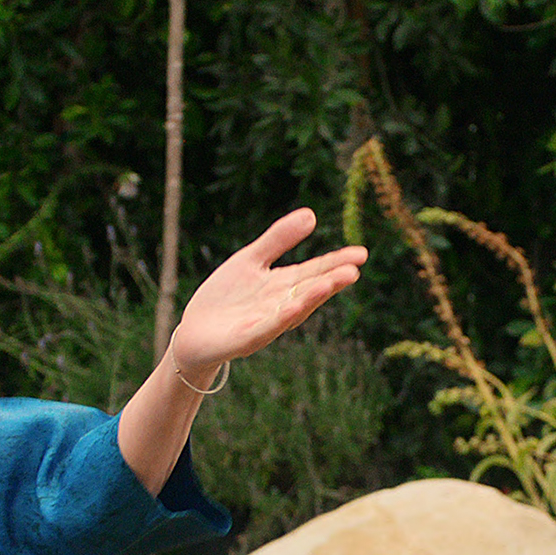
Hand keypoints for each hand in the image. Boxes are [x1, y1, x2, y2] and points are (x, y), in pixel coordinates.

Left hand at [166, 207, 367, 373]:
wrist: (194, 333)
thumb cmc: (226, 297)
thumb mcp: (251, 260)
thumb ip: (279, 239)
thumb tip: (312, 214)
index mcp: (284, 286)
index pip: (315, 271)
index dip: (337, 262)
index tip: (361, 253)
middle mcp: (281, 306)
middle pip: (310, 291)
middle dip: (331, 281)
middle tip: (353, 270)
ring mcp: (265, 324)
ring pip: (292, 311)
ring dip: (311, 298)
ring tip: (328, 283)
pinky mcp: (245, 340)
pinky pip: (265, 329)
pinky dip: (279, 319)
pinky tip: (292, 307)